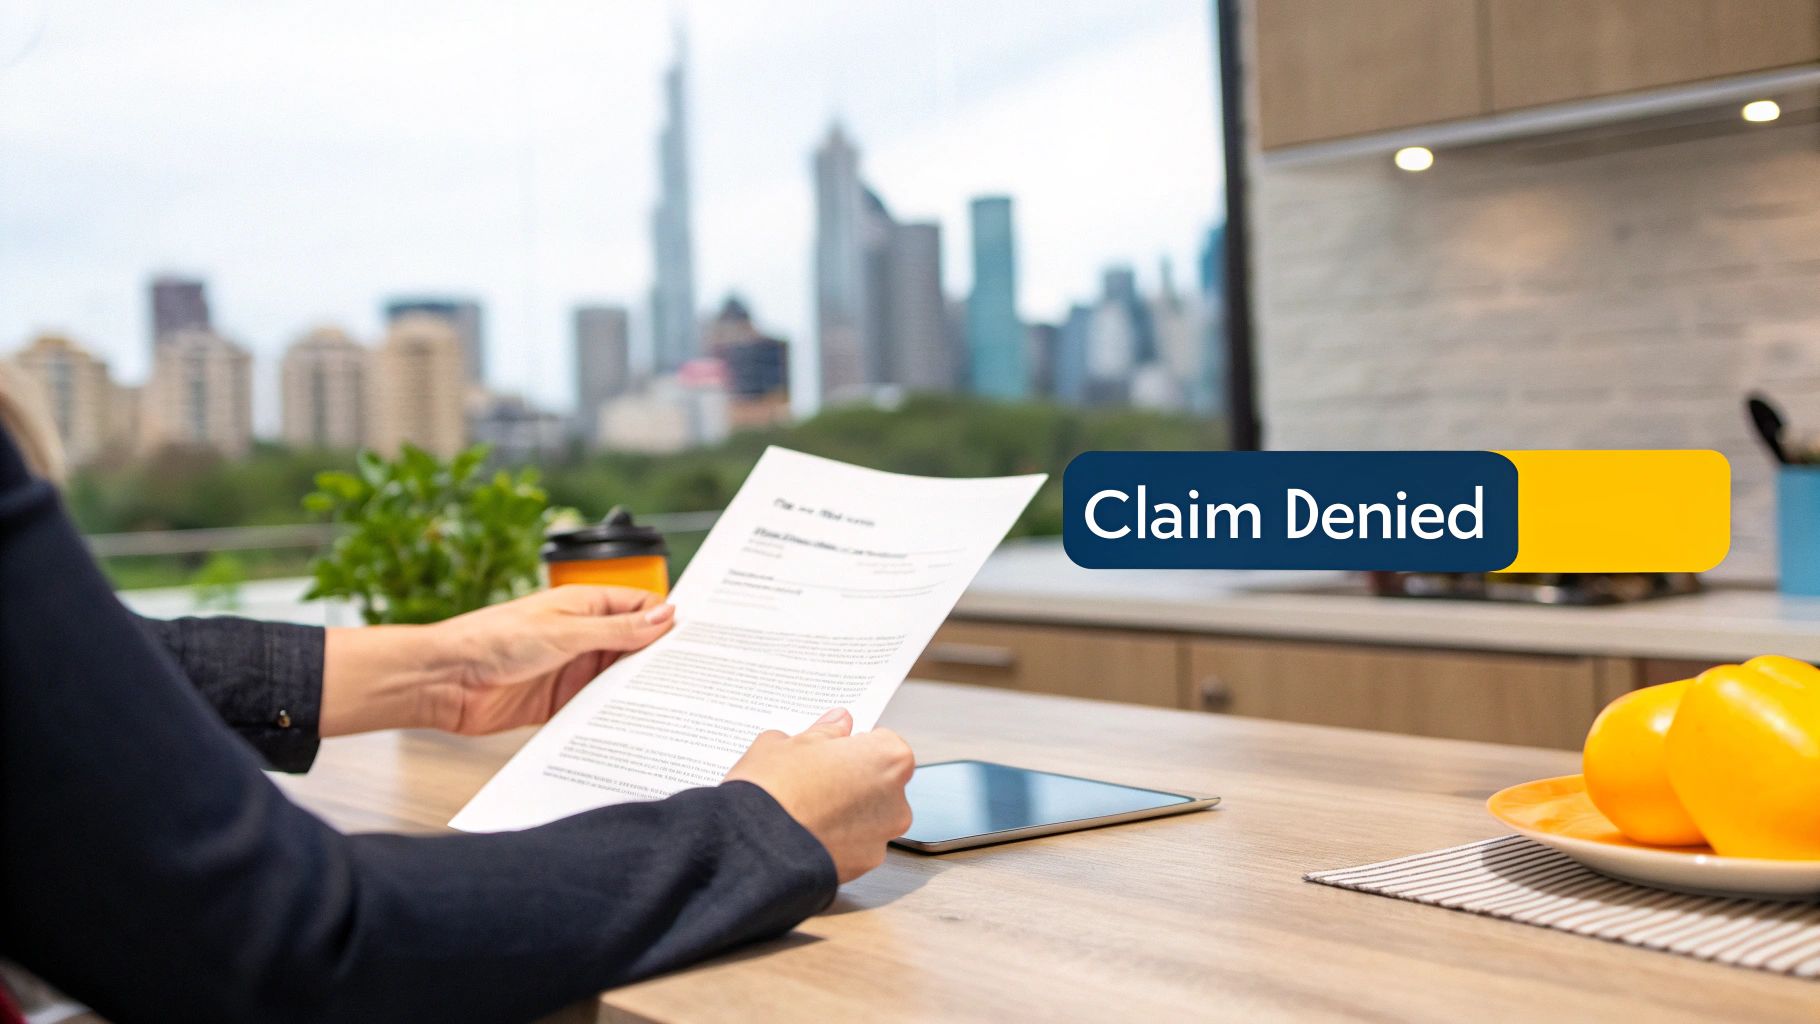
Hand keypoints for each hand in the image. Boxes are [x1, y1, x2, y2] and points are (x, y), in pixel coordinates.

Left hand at [427, 585, 675, 734]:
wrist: (444, 680)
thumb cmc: (494, 640)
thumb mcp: (565, 632)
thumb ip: (617, 630)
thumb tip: (664, 618)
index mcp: (587, 607)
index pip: (642, 608)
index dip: (668, 622)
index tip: (698, 641)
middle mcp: (584, 637)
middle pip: (636, 646)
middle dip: (659, 660)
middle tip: (694, 679)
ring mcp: (573, 670)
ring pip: (619, 680)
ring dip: (637, 691)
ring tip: (671, 707)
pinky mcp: (560, 702)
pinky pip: (596, 708)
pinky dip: (612, 716)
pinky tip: (632, 726)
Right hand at [723, 708, 914, 882]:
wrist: (753, 850)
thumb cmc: (772, 791)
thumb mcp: (788, 744)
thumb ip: (822, 732)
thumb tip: (836, 725)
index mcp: (886, 758)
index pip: (882, 742)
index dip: (852, 745)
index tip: (832, 750)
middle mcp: (896, 800)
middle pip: (879, 782)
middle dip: (852, 780)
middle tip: (813, 779)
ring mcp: (882, 837)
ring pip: (869, 817)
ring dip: (846, 813)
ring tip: (806, 810)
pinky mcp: (864, 866)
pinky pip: (855, 846)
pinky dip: (837, 841)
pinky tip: (808, 833)